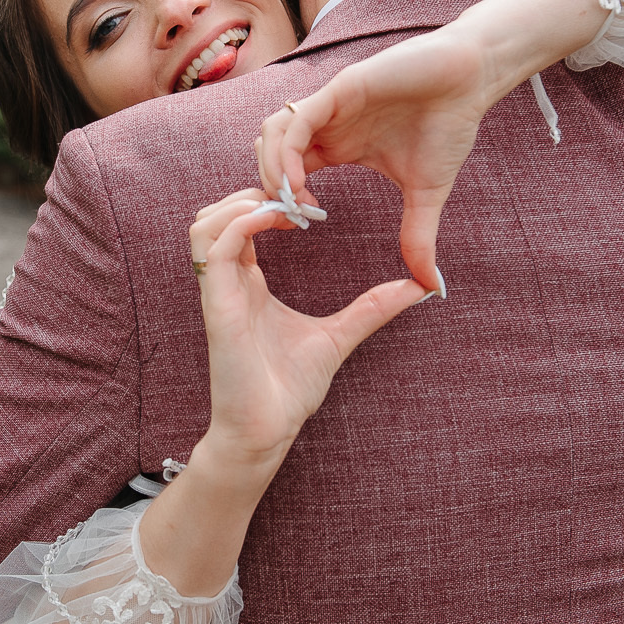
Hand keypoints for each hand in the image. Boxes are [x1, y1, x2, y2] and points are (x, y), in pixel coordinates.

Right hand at [189, 190, 427, 466]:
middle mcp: (230, 283)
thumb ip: (372, 309)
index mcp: (249, 284)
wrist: (269, 430)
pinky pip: (214, 248)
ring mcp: (220, 293)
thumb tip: (419, 290)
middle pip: (216, 215)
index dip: (269, 205)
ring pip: (204, 225)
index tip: (309, 208)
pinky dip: (239, 224)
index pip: (242, 225)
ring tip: (279, 206)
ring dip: (238, 204)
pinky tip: (273, 222)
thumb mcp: (341, 336)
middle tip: (296, 199)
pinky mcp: (218, 305)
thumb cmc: (291, 390)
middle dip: (252, 193)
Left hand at [257, 0, 610, 292]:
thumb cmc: (448, 126)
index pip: (290, 172)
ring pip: (271, 135)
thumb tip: (432, 286)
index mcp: (338, 146)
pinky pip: (294, 121)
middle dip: (271, 189)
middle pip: (269, 154)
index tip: (302, 227)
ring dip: (272, 171)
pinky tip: (301, 181)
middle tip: (290, 221)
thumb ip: (419, 236)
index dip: (286, 201)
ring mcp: (329, 105)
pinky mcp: (338, 89)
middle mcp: (327, 125)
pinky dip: (287, 152)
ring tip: (294, 203)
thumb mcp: (428, 193)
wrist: (471, 79)